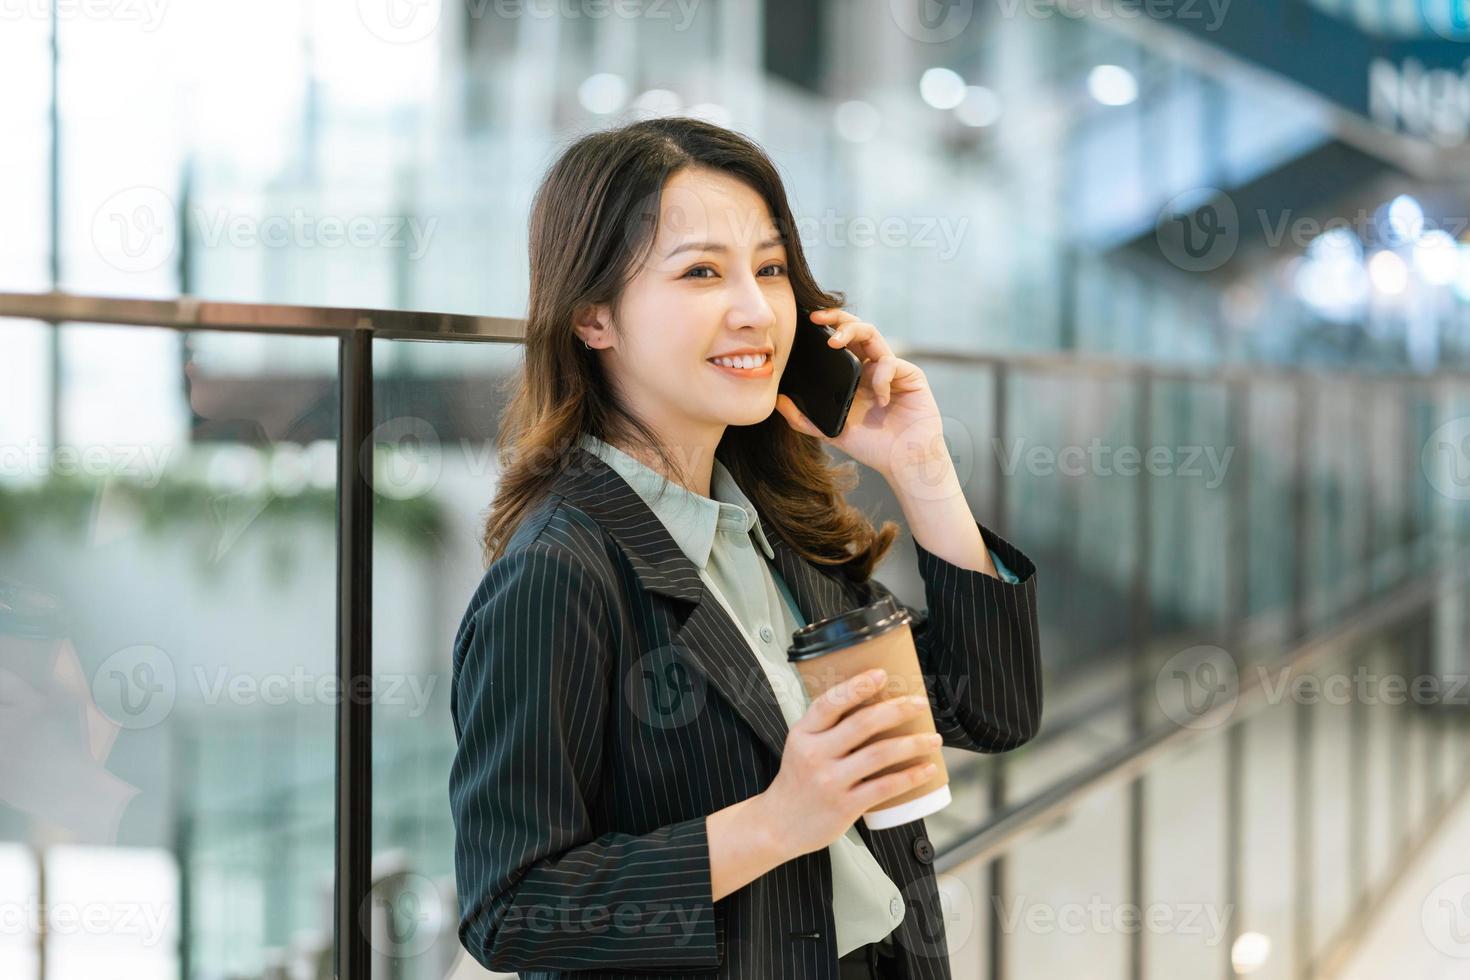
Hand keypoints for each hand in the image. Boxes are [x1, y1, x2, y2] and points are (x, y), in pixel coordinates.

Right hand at [759, 668, 940, 859]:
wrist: (779, 825)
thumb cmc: (799, 779)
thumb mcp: (801, 745)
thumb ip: (829, 727)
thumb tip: (874, 703)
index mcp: (803, 733)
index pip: (829, 703)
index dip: (856, 686)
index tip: (881, 674)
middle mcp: (814, 755)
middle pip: (862, 724)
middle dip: (897, 710)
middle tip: (920, 703)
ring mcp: (830, 781)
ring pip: (879, 754)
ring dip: (912, 743)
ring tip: (934, 738)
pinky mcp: (845, 806)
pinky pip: (884, 787)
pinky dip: (910, 776)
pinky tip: (927, 769)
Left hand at [774, 308, 949, 483]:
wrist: (904, 462)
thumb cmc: (872, 447)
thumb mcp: (831, 431)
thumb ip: (803, 418)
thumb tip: (777, 402)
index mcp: (855, 375)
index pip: (840, 341)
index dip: (825, 327)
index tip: (805, 322)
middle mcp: (873, 366)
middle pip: (856, 328)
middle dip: (836, 317)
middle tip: (817, 319)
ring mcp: (892, 369)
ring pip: (872, 334)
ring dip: (852, 331)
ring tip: (834, 342)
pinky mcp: (911, 375)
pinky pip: (890, 363)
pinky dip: (880, 379)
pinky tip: (880, 401)